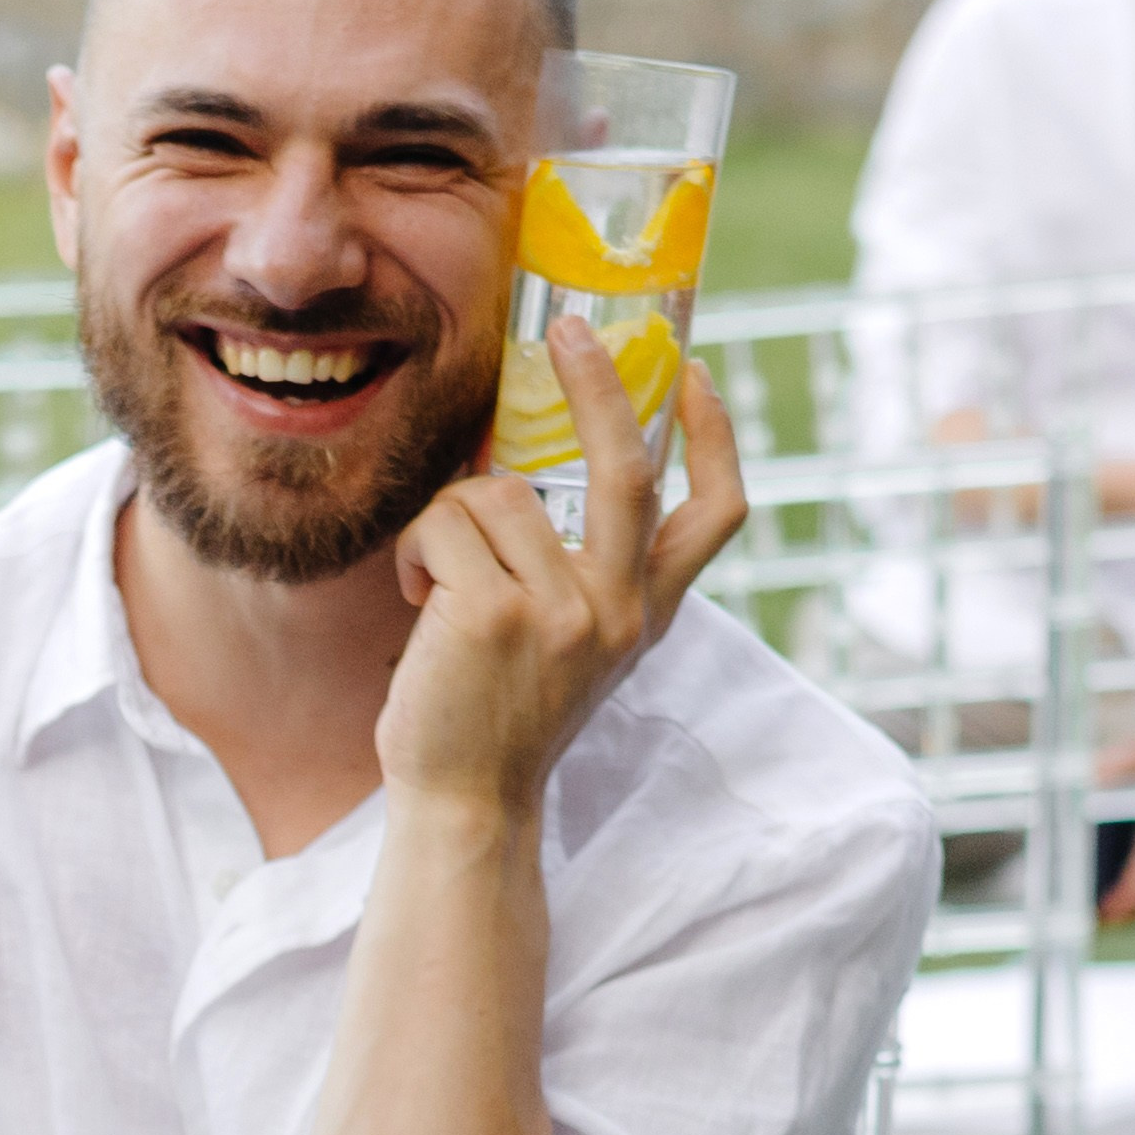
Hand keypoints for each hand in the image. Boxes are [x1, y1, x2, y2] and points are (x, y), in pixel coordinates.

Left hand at [375, 343, 746, 820]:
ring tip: (436, 583)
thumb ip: (577, 573)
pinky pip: (444, 523)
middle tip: (568, 331)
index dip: (716, 436)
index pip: (717, 515)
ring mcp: (560, 611)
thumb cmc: (498, 719)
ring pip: (496, 493)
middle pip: (627, 467)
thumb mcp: (566, 646)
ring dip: (448, 521)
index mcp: (645, 614)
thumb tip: (522, 469)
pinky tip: (418, 601)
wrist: (464, 803)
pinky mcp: (495, 613)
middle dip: (599, 384)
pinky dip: (417, 550)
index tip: (696, 373)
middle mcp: (617, 610)